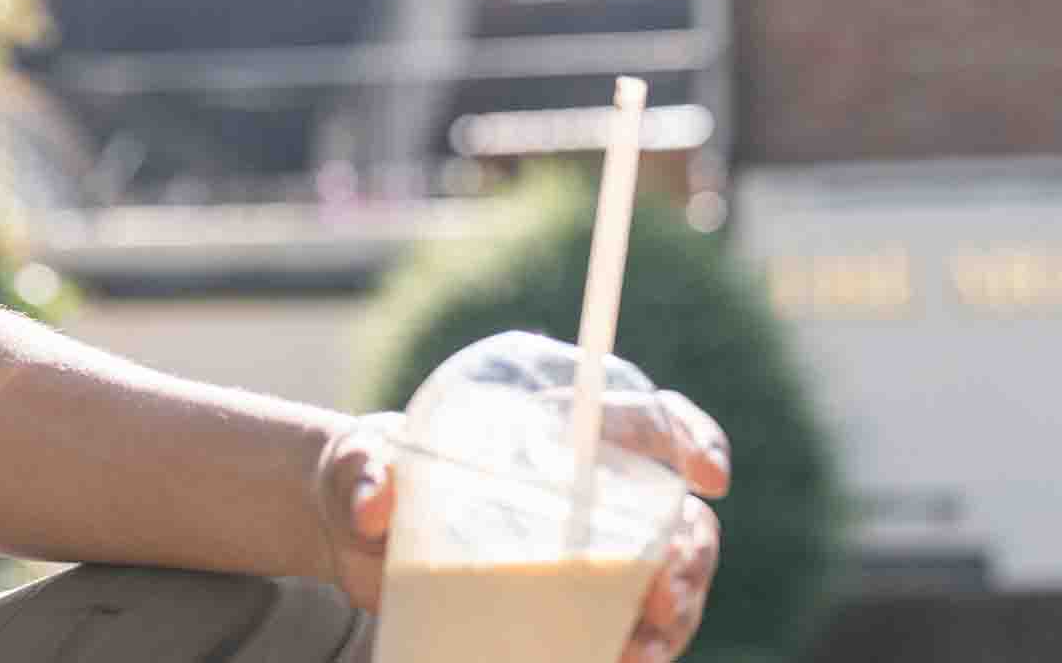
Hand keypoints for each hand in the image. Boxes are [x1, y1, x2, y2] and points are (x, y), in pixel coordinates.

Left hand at [314, 390, 732, 662]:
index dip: (691, 439)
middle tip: (665, 601)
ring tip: (640, 654)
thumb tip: (372, 507)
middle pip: (678, 518)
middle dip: (689, 559)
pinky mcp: (567, 600)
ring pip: (667, 580)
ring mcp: (586, 550)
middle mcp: (589, 489)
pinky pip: (625, 626)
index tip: (711, 476)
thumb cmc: (368, 470)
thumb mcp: (358, 461)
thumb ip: (363, 469)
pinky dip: (634, 650)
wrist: (350, 527)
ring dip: (672, 620)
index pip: (649, 422)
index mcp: (556, 431)